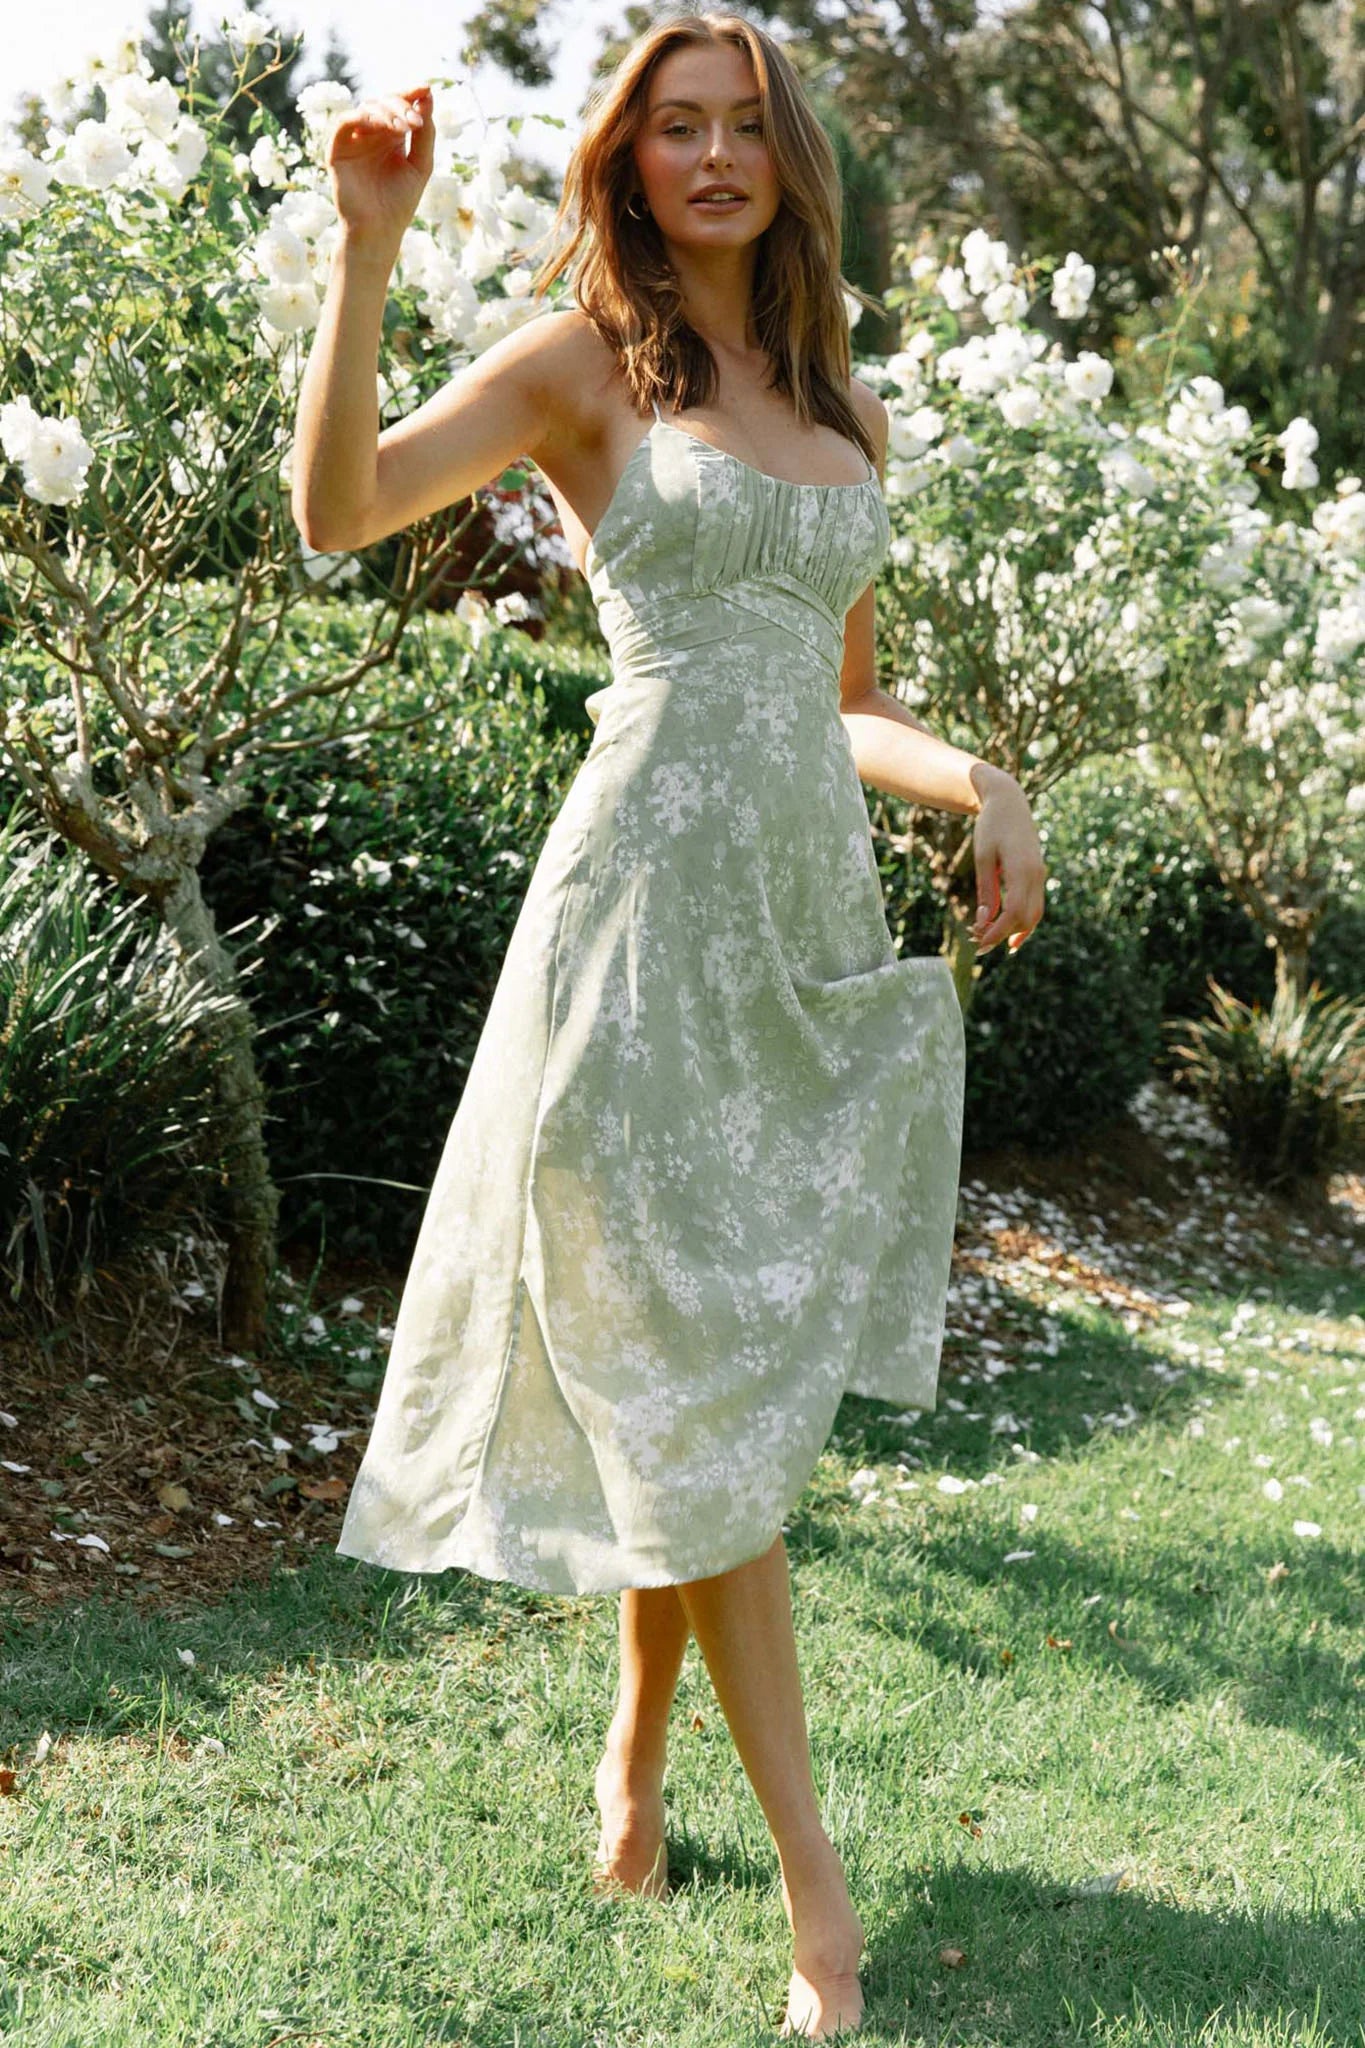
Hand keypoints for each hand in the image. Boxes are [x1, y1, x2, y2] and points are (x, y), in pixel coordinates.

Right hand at [327, 84, 434, 252]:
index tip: (426, 89)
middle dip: (401, 106)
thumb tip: (428, 96)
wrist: (379, 231)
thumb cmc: (400, 203)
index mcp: (391, 137)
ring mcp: (354, 141)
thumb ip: (426, 133)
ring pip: (366, 109)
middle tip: (415, 122)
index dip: (411, 94)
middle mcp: (371, 135)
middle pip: (383, 103)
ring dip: (386, 112)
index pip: (399, 106)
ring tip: (403, 127)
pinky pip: (345, 123)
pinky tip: (380, 126)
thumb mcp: (421, 164)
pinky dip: (362, 118)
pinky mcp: (337, 150)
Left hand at [969, 768, 1045, 957]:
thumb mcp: (982, 857)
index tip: (979, 944)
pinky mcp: (1037, 874)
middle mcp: (1037, 874)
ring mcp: (1040, 875)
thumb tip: (984, 921)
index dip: (998, 932)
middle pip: (1027, 918)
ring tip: (991, 940)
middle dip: (1003, 934)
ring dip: (1015, 931)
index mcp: (1023, 869)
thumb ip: (986, 889)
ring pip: (1035, 914)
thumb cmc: (991, 826)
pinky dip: (1022, 920)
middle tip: (978, 943)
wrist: (1009, 802)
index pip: (1014, 912)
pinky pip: (1034, 904)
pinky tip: (1007, 930)